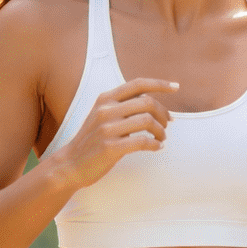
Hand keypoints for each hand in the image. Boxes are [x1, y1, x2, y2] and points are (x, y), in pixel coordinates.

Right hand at [50, 77, 177, 189]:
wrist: (70, 164)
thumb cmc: (92, 140)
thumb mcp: (102, 115)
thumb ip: (123, 106)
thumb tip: (152, 101)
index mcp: (105, 99)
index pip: (137, 84)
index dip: (160, 84)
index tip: (176, 87)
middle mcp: (106, 110)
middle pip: (147, 103)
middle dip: (163, 113)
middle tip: (167, 124)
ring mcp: (107, 129)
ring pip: (148, 121)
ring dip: (161, 131)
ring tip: (161, 138)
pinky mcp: (110, 148)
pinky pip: (143, 142)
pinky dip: (155, 144)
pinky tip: (157, 147)